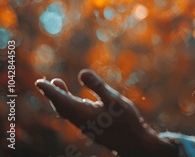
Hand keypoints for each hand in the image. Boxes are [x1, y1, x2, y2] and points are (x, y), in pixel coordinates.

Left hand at [35, 69, 177, 156]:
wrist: (134, 143)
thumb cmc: (126, 121)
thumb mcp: (114, 100)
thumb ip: (98, 86)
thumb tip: (82, 72)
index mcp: (84, 114)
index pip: (61, 100)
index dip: (50, 91)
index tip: (39, 82)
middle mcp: (81, 121)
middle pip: (61, 107)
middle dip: (52, 94)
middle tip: (43, 83)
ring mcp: (87, 126)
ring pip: (67, 111)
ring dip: (60, 98)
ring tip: (57, 84)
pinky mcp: (92, 128)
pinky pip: (74, 115)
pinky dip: (69, 104)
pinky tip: (75, 100)